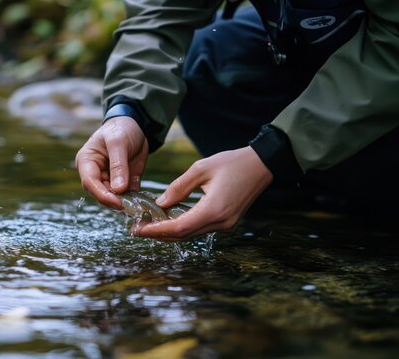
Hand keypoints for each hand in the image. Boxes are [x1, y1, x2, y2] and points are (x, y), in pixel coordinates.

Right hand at [75, 116, 148, 208]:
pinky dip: (134, 200)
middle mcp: (95, 173)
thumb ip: (118, 166)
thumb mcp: (118, 142)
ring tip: (137, 206)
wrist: (135, 125)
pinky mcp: (123, 183)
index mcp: (87, 162)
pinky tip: (141, 203)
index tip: (117, 201)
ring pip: (113, 198)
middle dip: (114, 201)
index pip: (90, 182)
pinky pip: (127, 196)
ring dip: (124, 202)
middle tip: (129, 206)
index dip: (102, 194)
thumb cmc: (120, 128)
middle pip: (100, 193)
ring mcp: (109, 179)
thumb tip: (118, 190)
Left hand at [133, 146, 272, 240]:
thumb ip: (179, 187)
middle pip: (183, 235)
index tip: (139, 229)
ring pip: (191, 234)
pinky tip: (168, 221)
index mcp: (214, 209)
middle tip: (137, 229)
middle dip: (159, 234)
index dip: (157, 230)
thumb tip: (160, 203)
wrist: (262, 165)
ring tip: (148, 226)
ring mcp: (225, 224)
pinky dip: (182, 227)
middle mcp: (220, 222)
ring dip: (169, 232)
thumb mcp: (201, 169)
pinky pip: (199, 228)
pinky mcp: (227, 222)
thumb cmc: (232, 163)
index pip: (179, 227)